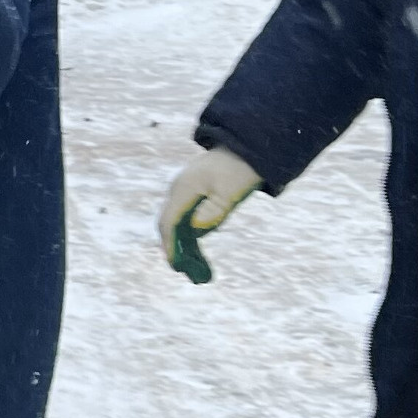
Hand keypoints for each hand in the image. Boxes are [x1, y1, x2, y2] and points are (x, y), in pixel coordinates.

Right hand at [157, 146, 261, 283]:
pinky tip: (198, 247)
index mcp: (184, 188)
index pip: (169, 221)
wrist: (249, 146)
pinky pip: (186, 215)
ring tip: (194, 265)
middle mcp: (179, 189)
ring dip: (182, 242)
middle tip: (185, 271)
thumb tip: (197, 229)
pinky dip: (189, 233)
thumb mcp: (230, 193)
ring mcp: (186, 189)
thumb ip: (214, 211)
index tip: (176, 266)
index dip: (170, 245)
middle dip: (174, 247)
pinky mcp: (195, 191)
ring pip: (177, 220)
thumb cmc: (240, 170)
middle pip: (169, 223)